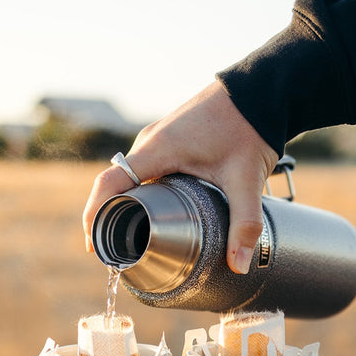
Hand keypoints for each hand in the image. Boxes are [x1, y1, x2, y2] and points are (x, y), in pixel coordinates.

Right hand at [82, 80, 277, 273]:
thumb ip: (244, 224)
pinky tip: (154, 211)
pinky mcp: (170, 140)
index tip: (93, 246)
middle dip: (109, 217)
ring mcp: (159, 139)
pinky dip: (143, 191)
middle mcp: (151, 142)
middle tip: (115, 251)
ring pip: (131, 177)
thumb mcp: (246, 180)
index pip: (110, 183)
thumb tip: (240, 265)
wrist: (262, 90)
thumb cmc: (249, 126)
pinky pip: (145, 169)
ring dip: (127, 204)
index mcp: (158, 149)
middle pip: (116, 184)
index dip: (95, 215)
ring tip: (131, 237)